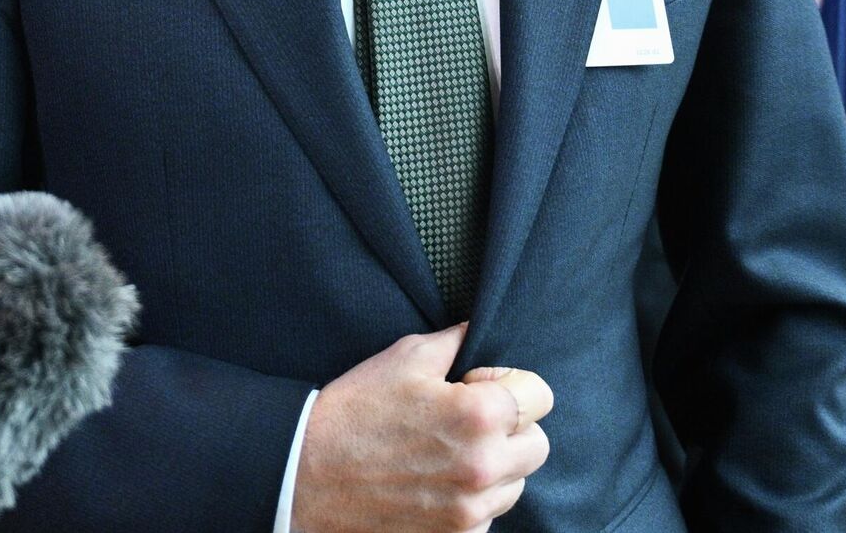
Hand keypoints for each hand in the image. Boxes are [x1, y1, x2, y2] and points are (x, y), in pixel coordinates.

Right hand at [292, 324, 552, 532]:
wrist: (305, 476)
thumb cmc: (354, 412)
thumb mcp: (405, 358)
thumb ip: (456, 342)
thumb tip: (481, 330)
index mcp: (478, 415)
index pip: (540, 395)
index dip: (510, 383)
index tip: (477, 385)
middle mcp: (484, 467)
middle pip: (538, 445)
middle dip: (512, 427)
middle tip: (468, 420)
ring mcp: (470, 511)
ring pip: (516, 484)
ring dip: (495, 466)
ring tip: (448, 452)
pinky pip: (488, 518)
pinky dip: (472, 502)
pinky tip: (436, 483)